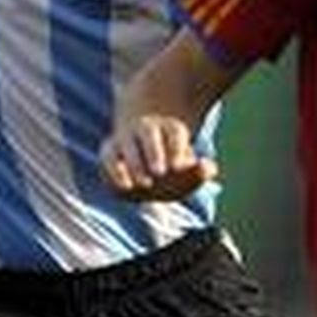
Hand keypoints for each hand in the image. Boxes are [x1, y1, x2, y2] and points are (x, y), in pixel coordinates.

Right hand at [101, 113, 218, 200]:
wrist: (147, 163)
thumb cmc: (174, 168)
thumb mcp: (191, 171)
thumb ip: (203, 170)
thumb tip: (208, 168)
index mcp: (170, 128)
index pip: (175, 133)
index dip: (178, 148)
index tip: (180, 167)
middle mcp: (146, 128)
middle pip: (148, 133)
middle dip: (154, 152)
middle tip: (160, 173)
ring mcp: (126, 138)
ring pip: (126, 144)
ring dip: (134, 163)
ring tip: (145, 185)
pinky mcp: (109, 151)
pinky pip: (107, 157)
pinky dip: (113, 171)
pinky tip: (126, 188)